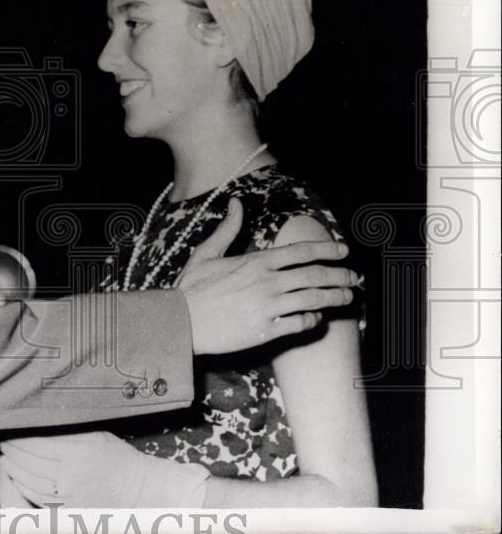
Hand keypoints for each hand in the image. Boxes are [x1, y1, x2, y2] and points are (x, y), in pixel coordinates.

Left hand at [0, 432, 209, 508]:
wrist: (139, 491)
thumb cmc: (120, 459)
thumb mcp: (96, 436)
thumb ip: (68, 432)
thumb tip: (41, 424)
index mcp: (76, 453)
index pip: (35, 444)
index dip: (18, 438)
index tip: (9, 431)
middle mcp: (69, 476)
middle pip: (28, 463)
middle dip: (12, 452)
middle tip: (4, 443)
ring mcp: (68, 497)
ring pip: (29, 483)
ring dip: (14, 470)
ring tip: (6, 460)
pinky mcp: (69, 511)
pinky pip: (39, 500)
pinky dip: (24, 489)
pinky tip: (19, 479)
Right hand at [178, 199, 357, 353]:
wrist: (180, 322)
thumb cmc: (191, 287)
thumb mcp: (206, 252)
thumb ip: (228, 229)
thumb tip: (237, 203)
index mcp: (256, 261)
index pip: (301, 251)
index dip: (327, 249)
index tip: (344, 250)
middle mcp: (267, 282)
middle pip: (314, 276)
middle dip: (340, 275)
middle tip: (354, 277)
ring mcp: (268, 307)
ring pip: (313, 300)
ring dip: (335, 298)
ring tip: (346, 297)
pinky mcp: (267, 331)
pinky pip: (300, 323)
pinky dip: (313, 319)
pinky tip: (316, 317)